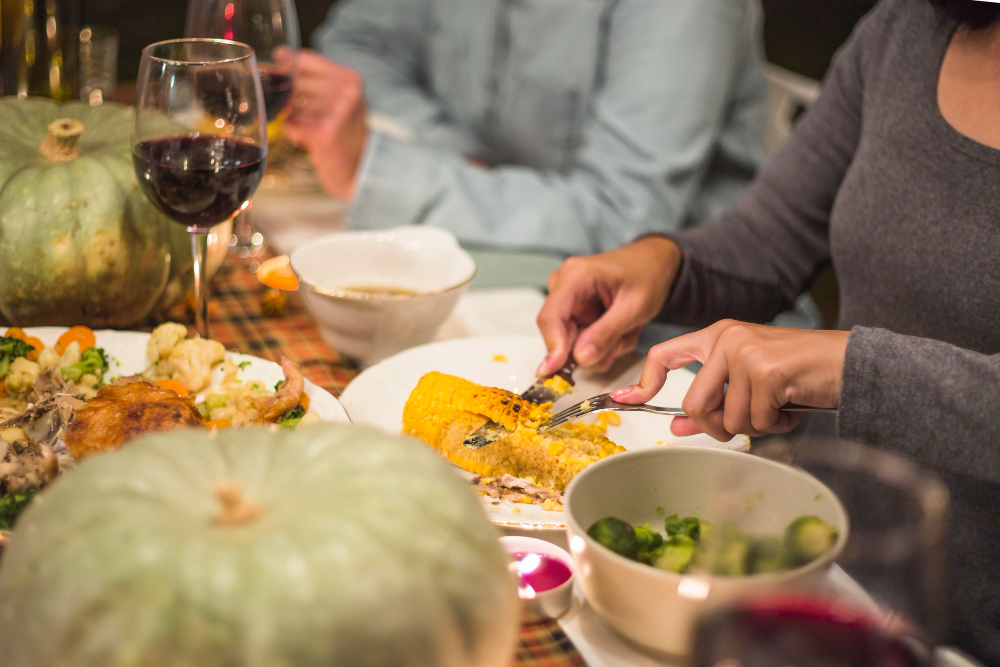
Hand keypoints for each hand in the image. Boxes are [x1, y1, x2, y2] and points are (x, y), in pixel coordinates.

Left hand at [281, 49, 366, 199]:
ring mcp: (337, 111)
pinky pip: (291, 123)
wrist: (360, 168)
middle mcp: (347, 91)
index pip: (304, 59)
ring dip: (291, 118)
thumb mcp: (337, 98)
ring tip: (308, 130)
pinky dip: (293, 133)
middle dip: (287, 99)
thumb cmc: (344, 133)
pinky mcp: (326, 132)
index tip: (280, 76)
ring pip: (290, 104)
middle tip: (302, 116)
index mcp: (349, 78)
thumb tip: (280, 54)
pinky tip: (307, 140)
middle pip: (294, 82)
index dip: (286, 68)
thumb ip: (312, 77)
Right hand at [536, 236, 680, 373]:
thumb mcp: (634, 307)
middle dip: (592, 349)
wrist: (654, 264)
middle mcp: (563, 287)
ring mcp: (568, 301)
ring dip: (603, 347)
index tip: (555, 371)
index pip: (550, 318)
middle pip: (560, 334)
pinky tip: (621, 331)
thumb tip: (580, 358)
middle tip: (621, 343)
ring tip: (627, 331)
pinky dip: (604, 344)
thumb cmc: (647, 275)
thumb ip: (606, 333)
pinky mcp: (575, 313)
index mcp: (574, 276)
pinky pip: (582, 341)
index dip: (552, 347)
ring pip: (573, 343)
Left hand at [611, 321, 848, 440]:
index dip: (643, 379)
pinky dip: (775, 425)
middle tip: (745, 424)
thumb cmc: (799, 375)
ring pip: (725, 417)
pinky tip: (790, 407)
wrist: (849, 364)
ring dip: (753, 426)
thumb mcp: (748, 386)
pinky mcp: (765, 371)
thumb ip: (712, 400)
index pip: (665, 353)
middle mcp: (727, 338)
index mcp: (718, 335)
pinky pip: (754, 421)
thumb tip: (676, 425)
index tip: (626, 399)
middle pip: (692, 404)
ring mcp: (745, 352)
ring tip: (776, 409)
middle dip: (716, 427)